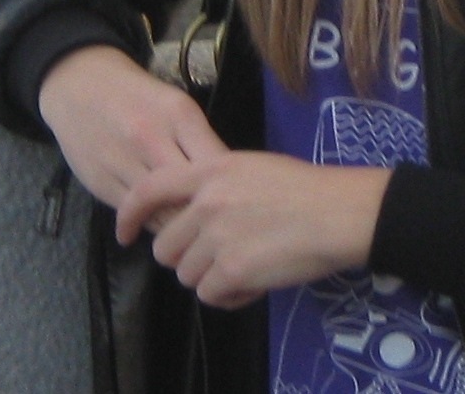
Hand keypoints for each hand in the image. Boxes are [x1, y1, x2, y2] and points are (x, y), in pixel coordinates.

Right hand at [37, 45, 224, 211]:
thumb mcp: (177, 106)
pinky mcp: (101, 183)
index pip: (216, 163)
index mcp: (180, 116)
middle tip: (212, 222)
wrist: (81, 85)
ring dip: (177, 224)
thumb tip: (226, 182)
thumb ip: (201, 141)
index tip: (232, 197)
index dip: (227, 186)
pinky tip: (158, 218)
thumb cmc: (138, 97)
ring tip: (187, 226)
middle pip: (189, 193)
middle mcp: (152, 139)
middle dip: (204, 212)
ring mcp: (124, 163)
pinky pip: (136, 216)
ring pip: (162, 212)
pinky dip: (151, 222)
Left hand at [114, 153, 391, 309]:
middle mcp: (206, 203)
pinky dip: (229, 295)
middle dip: (186, 256)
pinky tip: (253, 281)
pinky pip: (210, 295)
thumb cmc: (305, 188)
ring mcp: (217, 238)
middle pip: (165, 247)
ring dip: (210, 277)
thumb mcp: (252, 168)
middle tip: (218, 254)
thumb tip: (192, 212)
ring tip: (244, 265)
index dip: (129, 215)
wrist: (338, 212)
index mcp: (210, 171)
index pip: (149, 190)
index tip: (126, 232)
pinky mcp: (232, 270)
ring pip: (186, 274)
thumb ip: (215, 184)